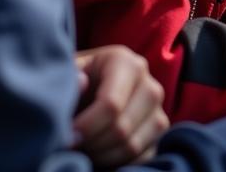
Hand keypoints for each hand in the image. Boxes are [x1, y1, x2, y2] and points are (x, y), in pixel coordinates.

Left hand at [71, 46, 167, 165]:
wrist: (92, 91)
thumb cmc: (79, 83)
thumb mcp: (69, 73)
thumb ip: (70, 76)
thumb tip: (81, 82)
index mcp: (128, 64)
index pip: (111, 104)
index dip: (86, 127)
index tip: (66, 138)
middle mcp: (150, 84)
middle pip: (122, 128)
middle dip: (92, 143)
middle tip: (73, 144)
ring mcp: (157, 109)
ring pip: (131, 146)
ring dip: (102, 155)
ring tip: (85, 147)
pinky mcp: (159, 129)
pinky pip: (141, 157)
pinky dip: (117, 162)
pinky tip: (100, 152)